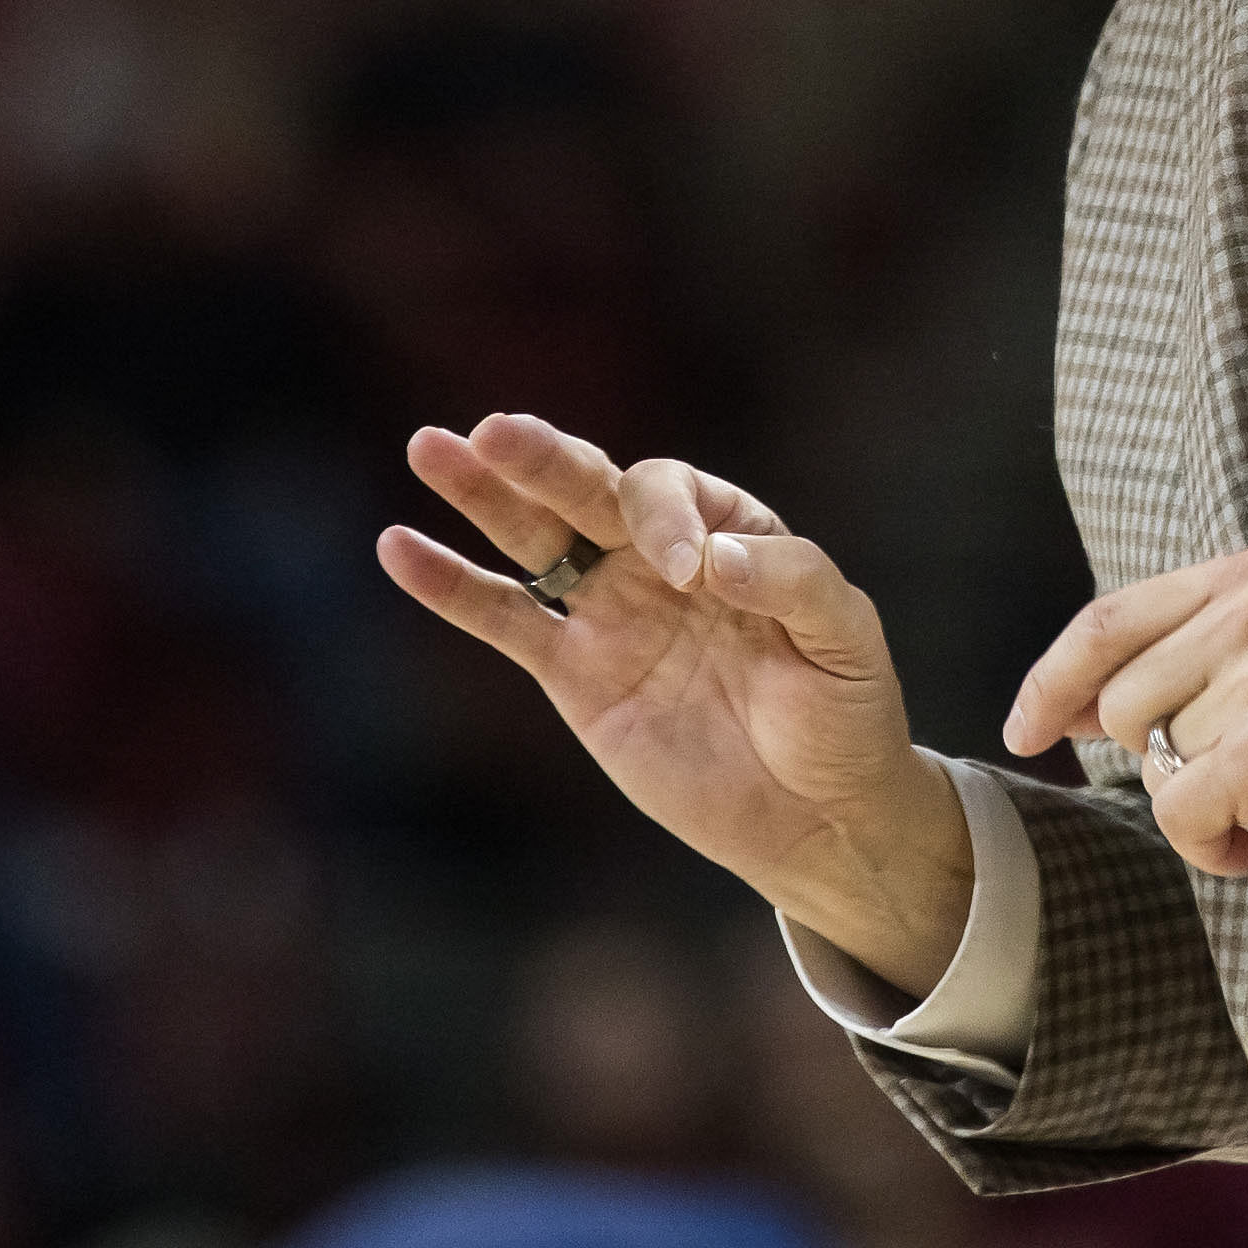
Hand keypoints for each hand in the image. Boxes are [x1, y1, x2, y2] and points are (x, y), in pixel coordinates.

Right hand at [381, 415, 972, 993]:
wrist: (820, 816)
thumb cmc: (847, 715)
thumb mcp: (846, 639)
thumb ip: (789, 583)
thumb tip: (712, 560)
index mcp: (731, 530)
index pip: (671, 494)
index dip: (666, 520)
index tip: (691, 575)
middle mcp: (661, 559)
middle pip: (590, 492)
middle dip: (545, 462)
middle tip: (495, 431)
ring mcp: (611, 614)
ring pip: (535, 539)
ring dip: (483, 495)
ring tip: (430, 447)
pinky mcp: (574, 676)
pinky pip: (505, 620)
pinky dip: (452, 587)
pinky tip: (400, 546)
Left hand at [1004, 549, 1247, 895]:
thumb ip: (1184, 656)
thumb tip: (1069, 704)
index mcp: (1245, 579)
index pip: (1106, 622)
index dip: (1051, 680)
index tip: (1026, 727)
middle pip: (1118, 701)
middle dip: (1155, 757)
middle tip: (1227, 775)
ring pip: (1149, 760)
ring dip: (1192, 802)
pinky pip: (1177, 812)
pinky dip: (1206, 844)